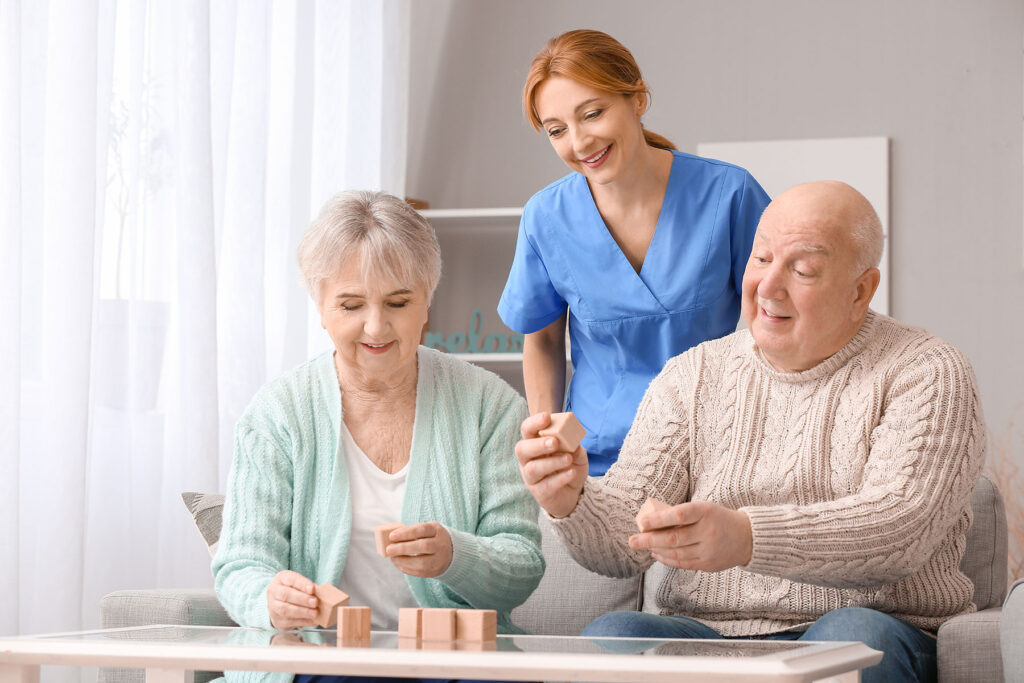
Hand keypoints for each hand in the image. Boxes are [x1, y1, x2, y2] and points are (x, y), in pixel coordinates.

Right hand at [266, 570, 318, 629]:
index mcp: (281, 579)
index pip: (290, 579)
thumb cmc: (293, 590)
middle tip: (315, 602)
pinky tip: (313, 620)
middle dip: (302, 599)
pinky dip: (303, 621)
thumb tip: (322, 594)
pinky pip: (290, 622)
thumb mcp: (299, 583)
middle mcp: (274, 592)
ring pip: (285, 610)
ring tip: (315, 612)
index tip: (313, 589)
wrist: (279, 602)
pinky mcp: (277, 620)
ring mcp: (273, 607)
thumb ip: (309, 587)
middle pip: (286, 595)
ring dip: (302, 612)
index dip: (302, 584)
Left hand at [385, 521, 452, 577]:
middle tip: (389, 549)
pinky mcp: (435, 571)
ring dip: (403, 561)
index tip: (392, 536)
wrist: (452, 552)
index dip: (407, 532)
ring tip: (392, 557)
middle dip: (403, 548)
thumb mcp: (427, 530)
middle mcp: (441, 545)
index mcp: (437, 531)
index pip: (422, 530)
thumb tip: (391, 538)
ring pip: (421, 563)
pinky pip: (419, 572)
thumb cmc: (432, 538)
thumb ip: (412, 532)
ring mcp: (439, 559)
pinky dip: (406, 568)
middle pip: (424, 546)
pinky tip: (398, 563)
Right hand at [514, 412, 587, 518]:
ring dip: (551, 462)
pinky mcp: (539, 493)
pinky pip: (545, 486)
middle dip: (537, 444)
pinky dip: (560, 478)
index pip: (527, 430)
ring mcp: (531, 478)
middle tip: (554, 442)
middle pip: (521, 449)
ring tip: (568, 459)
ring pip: (533, 469)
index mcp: (534, 443)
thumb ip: (574, 446)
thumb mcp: (576, 453)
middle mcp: (528, 460)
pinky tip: (571, 472)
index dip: (534, 422)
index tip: (546, 417)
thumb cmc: (570, 466)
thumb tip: (573, 443)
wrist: (574, 492)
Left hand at [628, 501, 752, 571]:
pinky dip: (667, 559)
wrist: (747, 538)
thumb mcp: (703, 509)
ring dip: (656, 550)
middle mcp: (708, 532)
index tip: (642, 521)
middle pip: (674, 538)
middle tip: (632, 541)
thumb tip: (651, 522)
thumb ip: (682, 515)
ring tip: (642, 545)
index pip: (680, 515)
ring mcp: (709, 550)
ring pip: (676, 553)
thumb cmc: (718, 518)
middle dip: (649, 540)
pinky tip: (657, 554)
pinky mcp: (708, 564)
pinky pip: (683, 563)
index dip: (659, 519)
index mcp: (706, 512)